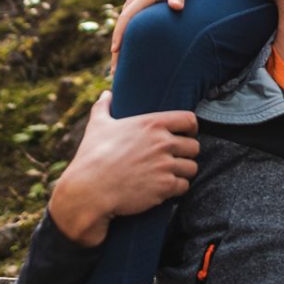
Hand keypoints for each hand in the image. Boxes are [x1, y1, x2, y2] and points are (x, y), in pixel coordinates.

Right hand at [48, 92, 198, 247]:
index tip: (187, 134)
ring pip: (191, 168)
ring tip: (170, 174)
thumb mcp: (97, 126)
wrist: (89, 190)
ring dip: (183, 172)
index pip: (189, 120)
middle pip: (194, 146)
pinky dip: (176, 188)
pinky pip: (184, 186)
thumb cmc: (92, 156)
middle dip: (186, 154)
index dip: (191, 127)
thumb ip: (104, 107)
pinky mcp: (164, 187)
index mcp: (151, 124)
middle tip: (175, 159)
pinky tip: (164, 188)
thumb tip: (106, 94)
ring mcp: (165, 165)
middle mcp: (162, 142)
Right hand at [110, 0, 187, 75]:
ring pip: (122, 31)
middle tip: (114, 73)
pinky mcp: (134, 12)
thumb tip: (177, 7)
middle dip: (116, 50)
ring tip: (117, 73)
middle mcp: (132, 5)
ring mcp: (131, 9)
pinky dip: (123, 43)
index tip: (115, 51)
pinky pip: (126, 29)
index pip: (127, 18)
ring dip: (118, 50)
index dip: (120, 34)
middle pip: (120, 29)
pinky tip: (126, 58)